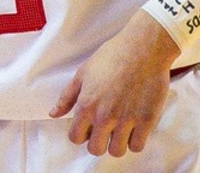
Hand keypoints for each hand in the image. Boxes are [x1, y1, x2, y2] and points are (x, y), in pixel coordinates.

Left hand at [49, 12, 179, 156]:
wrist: (142, 49)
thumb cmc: (111, 57)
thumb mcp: (82, 73)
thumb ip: (67, 97)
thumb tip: (53, 114)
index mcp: (86, 105)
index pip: (75, 138)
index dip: (80, 134)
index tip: (87, 128)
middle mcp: (104, 116)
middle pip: (96, 149)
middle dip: (98, 142)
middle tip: (104, 130)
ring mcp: (126, 120)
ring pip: (117, 151)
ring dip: (117, 143)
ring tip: (120, 129)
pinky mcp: (146, 121)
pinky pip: (137, 146)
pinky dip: (135, 140)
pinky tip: (134, 128)